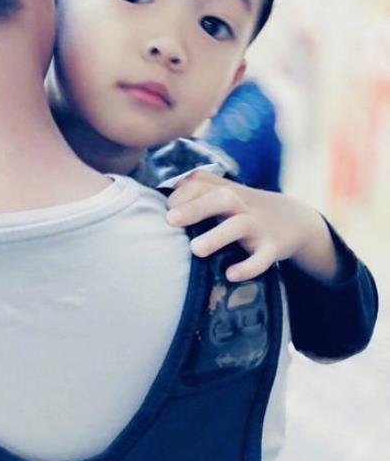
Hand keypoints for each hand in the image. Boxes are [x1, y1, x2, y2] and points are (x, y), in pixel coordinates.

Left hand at [165, 170, 339, 282]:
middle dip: (196, 207)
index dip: (181, 194)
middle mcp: (241, 206)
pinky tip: (231, 275)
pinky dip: (249, 266)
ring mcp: (257, 227)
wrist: (294, 220)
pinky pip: (262, 258)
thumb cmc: (245, 208)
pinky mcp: (272, 248)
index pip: (201, 185)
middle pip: (221, 198)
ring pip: (239, 226)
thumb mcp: (227, 192)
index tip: (165, 208)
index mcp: (226, 192)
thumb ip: (200, 186)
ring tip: (196, 249)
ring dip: (218, 236)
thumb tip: (170, 186)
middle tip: (171, 220)